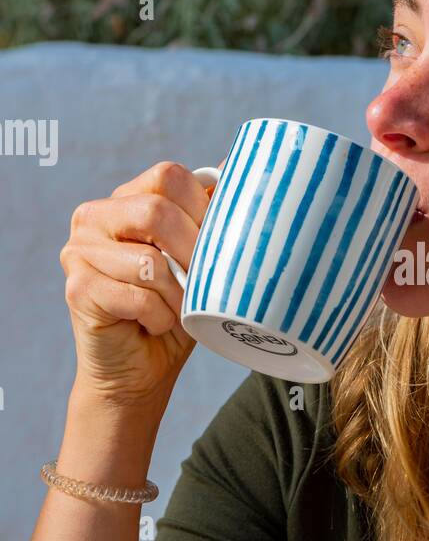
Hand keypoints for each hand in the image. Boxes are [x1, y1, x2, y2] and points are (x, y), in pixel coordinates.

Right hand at [60, 160, 220, 408]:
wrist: (140, 372)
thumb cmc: (176, 311)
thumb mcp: (200, 257)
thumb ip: (209, 214)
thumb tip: (237, 168)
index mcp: (125, 200)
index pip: (169, 176)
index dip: (203, 212)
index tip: (214, 246)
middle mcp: (94, 217)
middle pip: (156, 211)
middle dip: (192, 253)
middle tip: (200, 282)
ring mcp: (79, 251)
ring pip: (149, 261)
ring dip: (177, 295)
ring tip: (175, 310)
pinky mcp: (78, 288)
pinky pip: (138, 296)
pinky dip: (159, 317)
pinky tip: (153, 325)